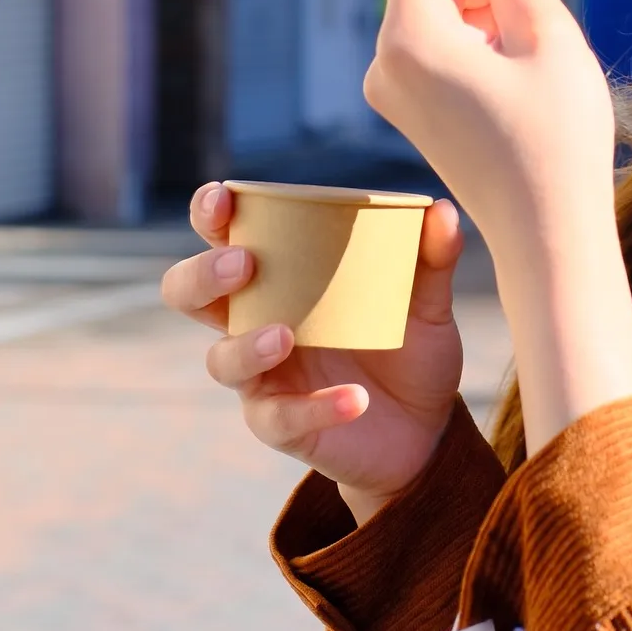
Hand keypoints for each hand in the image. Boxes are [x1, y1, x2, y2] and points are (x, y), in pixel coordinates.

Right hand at [161, 182, 465, 522]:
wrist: (426, 430)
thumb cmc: (410, 349)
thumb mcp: (427, 303)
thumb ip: (432, 258)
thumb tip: (441, 209)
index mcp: (280, 276)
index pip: (225, 236)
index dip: (210, 214)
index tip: (223, 199)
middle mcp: (255, 320)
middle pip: (190, 293)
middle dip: (203, 275)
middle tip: (245, 264)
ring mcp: (262, 376)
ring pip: (220, 359)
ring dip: (246, 344)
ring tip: (286, 335)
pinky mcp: (281, 426)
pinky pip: (280, 417)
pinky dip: (315, 407)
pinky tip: (354, 399)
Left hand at [364, 0, 631, 454]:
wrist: (550, 238)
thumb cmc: (557, 142)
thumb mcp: (546, 36)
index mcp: (409, 40)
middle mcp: (388, 63)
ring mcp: (398, 89)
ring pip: (437, 3)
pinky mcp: (417, 107)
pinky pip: (440, 39)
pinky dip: (482, 19)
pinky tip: (533, 22)